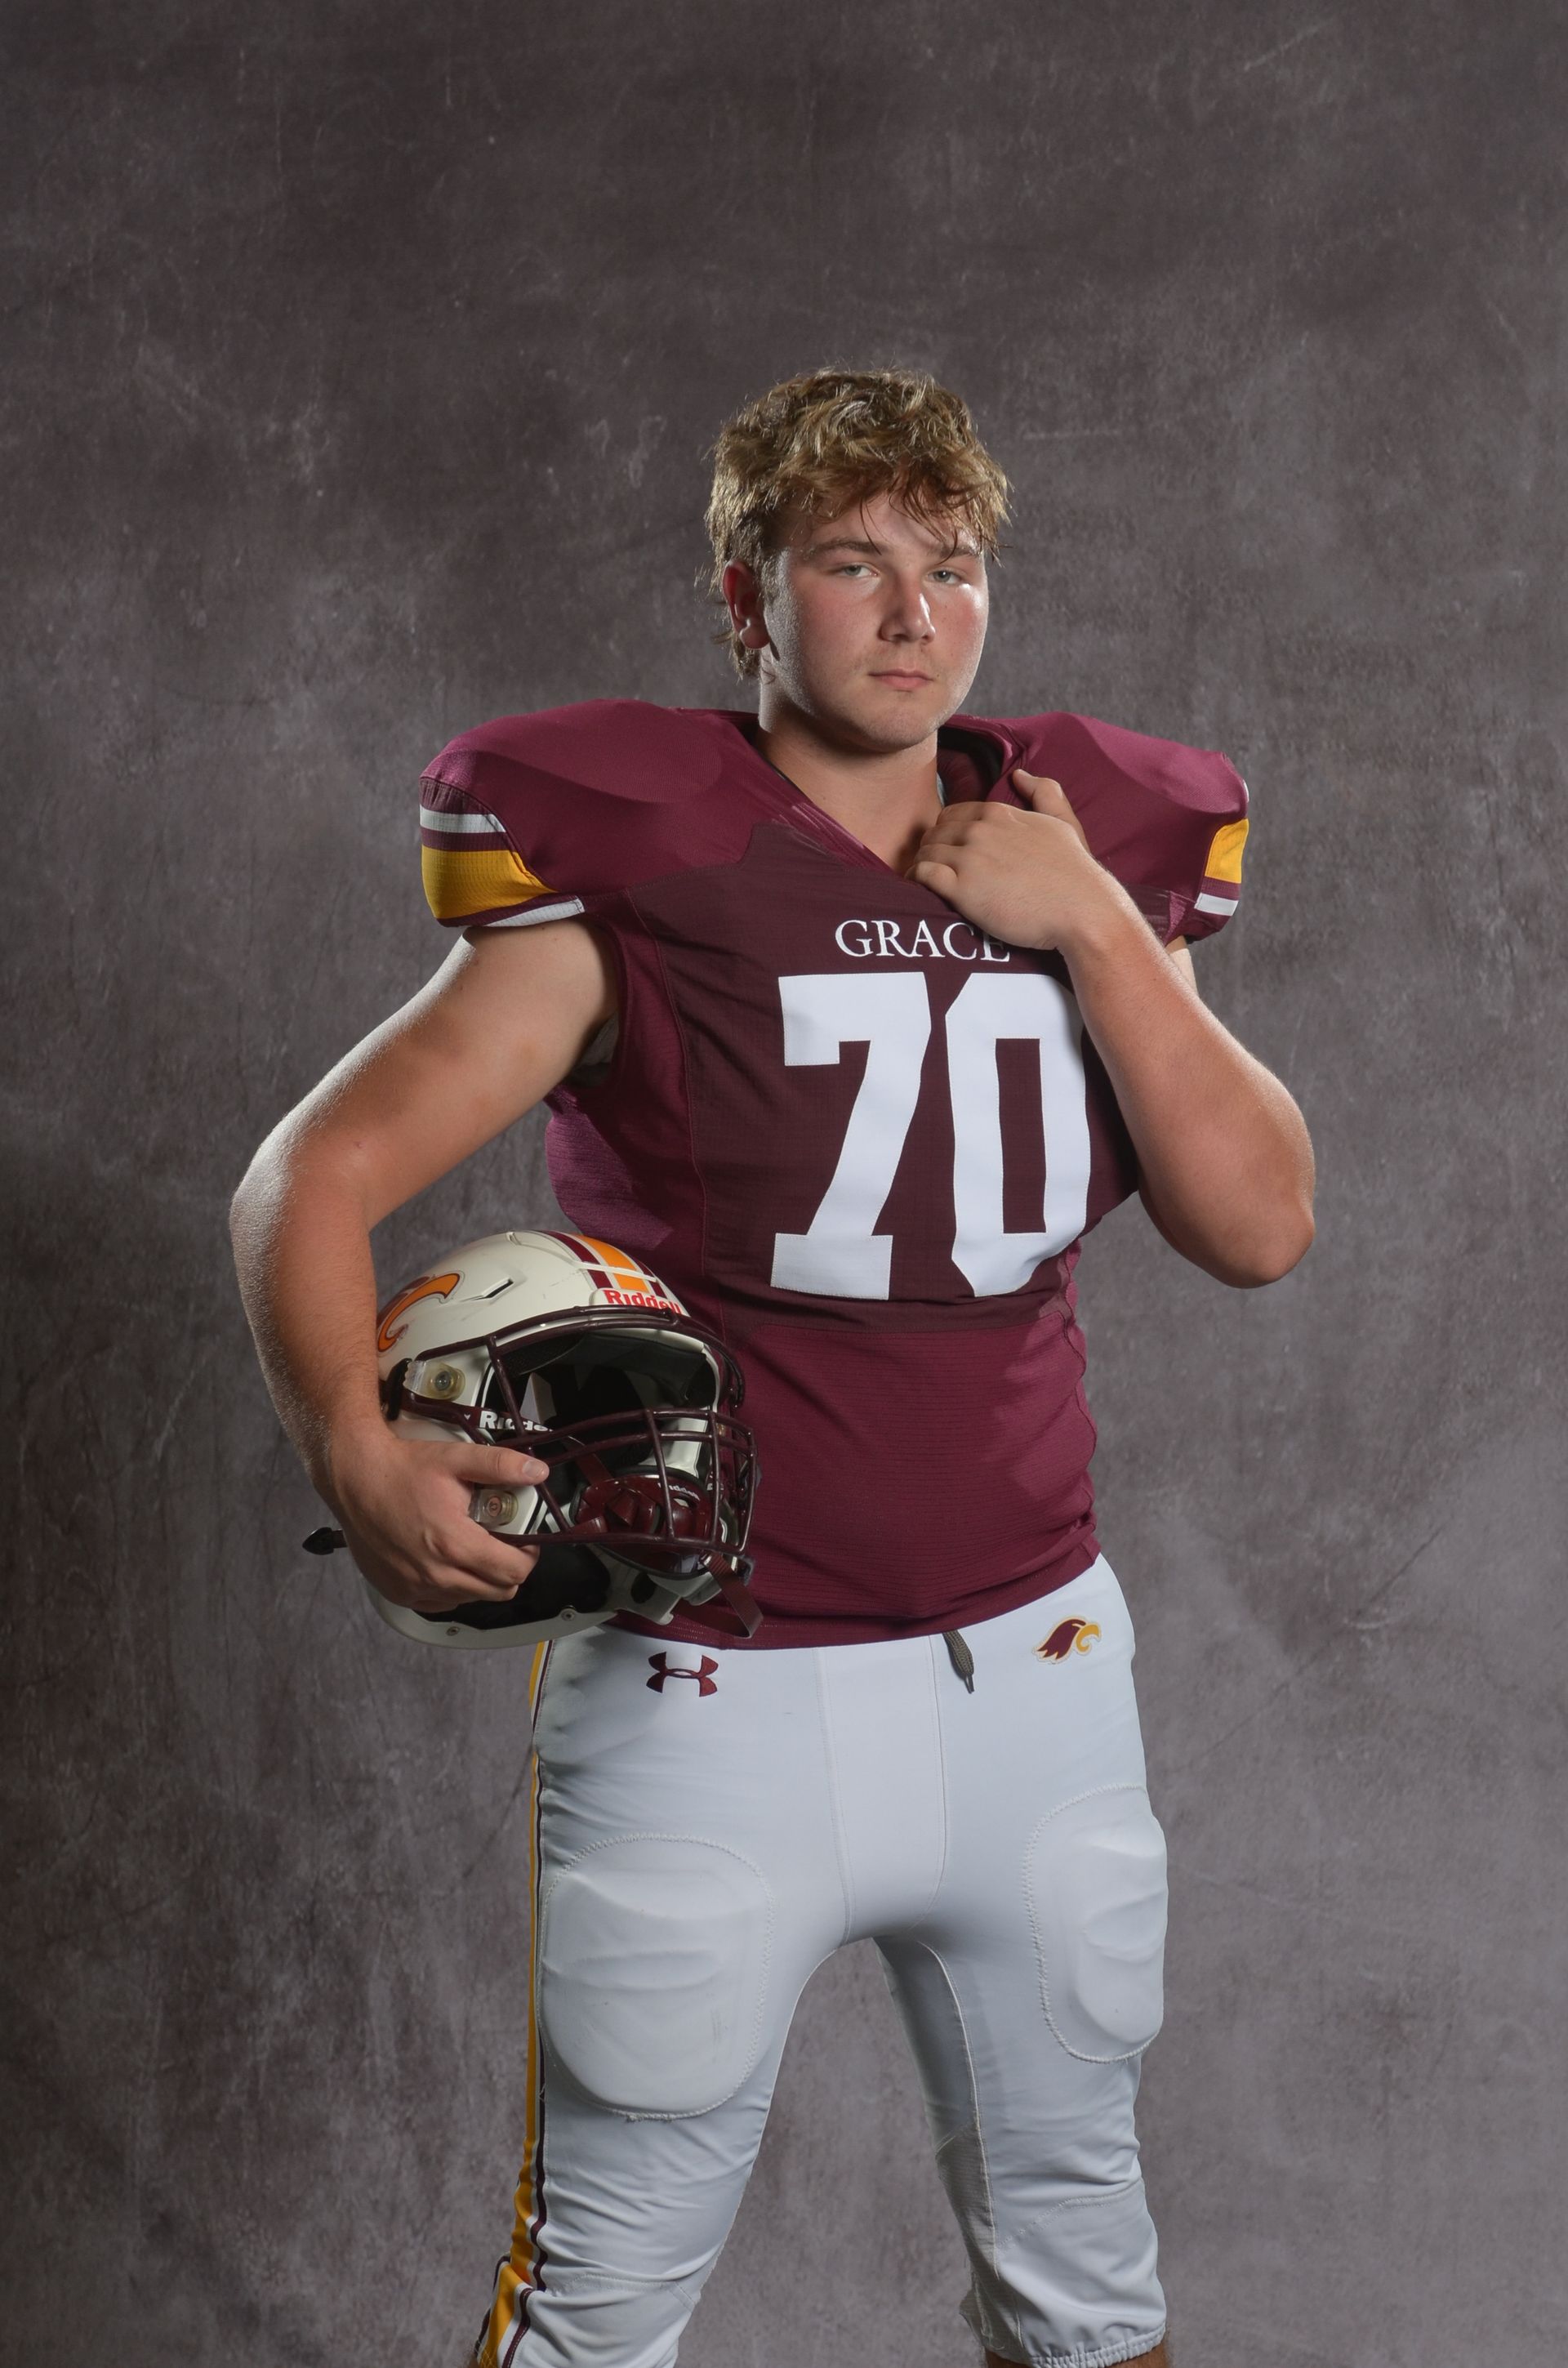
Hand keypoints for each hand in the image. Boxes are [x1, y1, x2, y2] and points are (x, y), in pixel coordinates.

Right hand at [321, 1423, 549, 1612]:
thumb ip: (500, 1466)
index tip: (523, 1539)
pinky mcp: (399, 1593)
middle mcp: (436, 1574)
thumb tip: (537, 1473)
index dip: (528, 1556)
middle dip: (508, 1568)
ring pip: (471, 1599)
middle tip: (500, 1542)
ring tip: (469, 1546)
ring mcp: (415, 1588)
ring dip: (480, 1578)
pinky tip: (445, 1559)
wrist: (353, 1478)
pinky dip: (452, 1587)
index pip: (514, 1572)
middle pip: (498, 1592)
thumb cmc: (401, 1469)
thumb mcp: (455, 1459)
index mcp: (454, 1544)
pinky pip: (442, 1603)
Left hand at [908, 768, 1119, 953]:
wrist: (1082, 910)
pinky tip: (920, 889)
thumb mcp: (1063, 823)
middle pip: (935, 832)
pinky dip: (916, 879)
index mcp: (999, 813)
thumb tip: (1020, 774)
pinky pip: (923, 874)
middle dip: (932, 847)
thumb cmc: (1074, 872)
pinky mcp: (962, 889)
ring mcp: (969, 858)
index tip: (949, 848)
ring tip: (925, 880)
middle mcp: (980, 830)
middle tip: (935, 867)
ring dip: (922, 864)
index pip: (954, 814)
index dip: (947, 831)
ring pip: (926, 852)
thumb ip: (1044, 793)